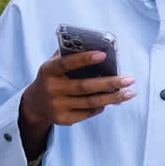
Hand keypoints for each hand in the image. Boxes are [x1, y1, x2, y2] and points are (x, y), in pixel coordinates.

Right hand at [17, 52, 135, 161]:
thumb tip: (97, 45)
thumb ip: (69, 55)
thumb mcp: (53, 65)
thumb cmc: (51, 78)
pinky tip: (112, 100)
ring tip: (130, 92)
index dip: (85, 59)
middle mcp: (52, 89)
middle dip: (110, 83)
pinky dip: (102, 106)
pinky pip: (88, 112)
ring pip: (91, 102)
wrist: (34, 104)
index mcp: (49, 71)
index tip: (104, 54)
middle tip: (129, 79)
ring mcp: (57, 106)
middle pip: (85, 86)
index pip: (67, 63)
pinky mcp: (64, 119)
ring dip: (113, 98)